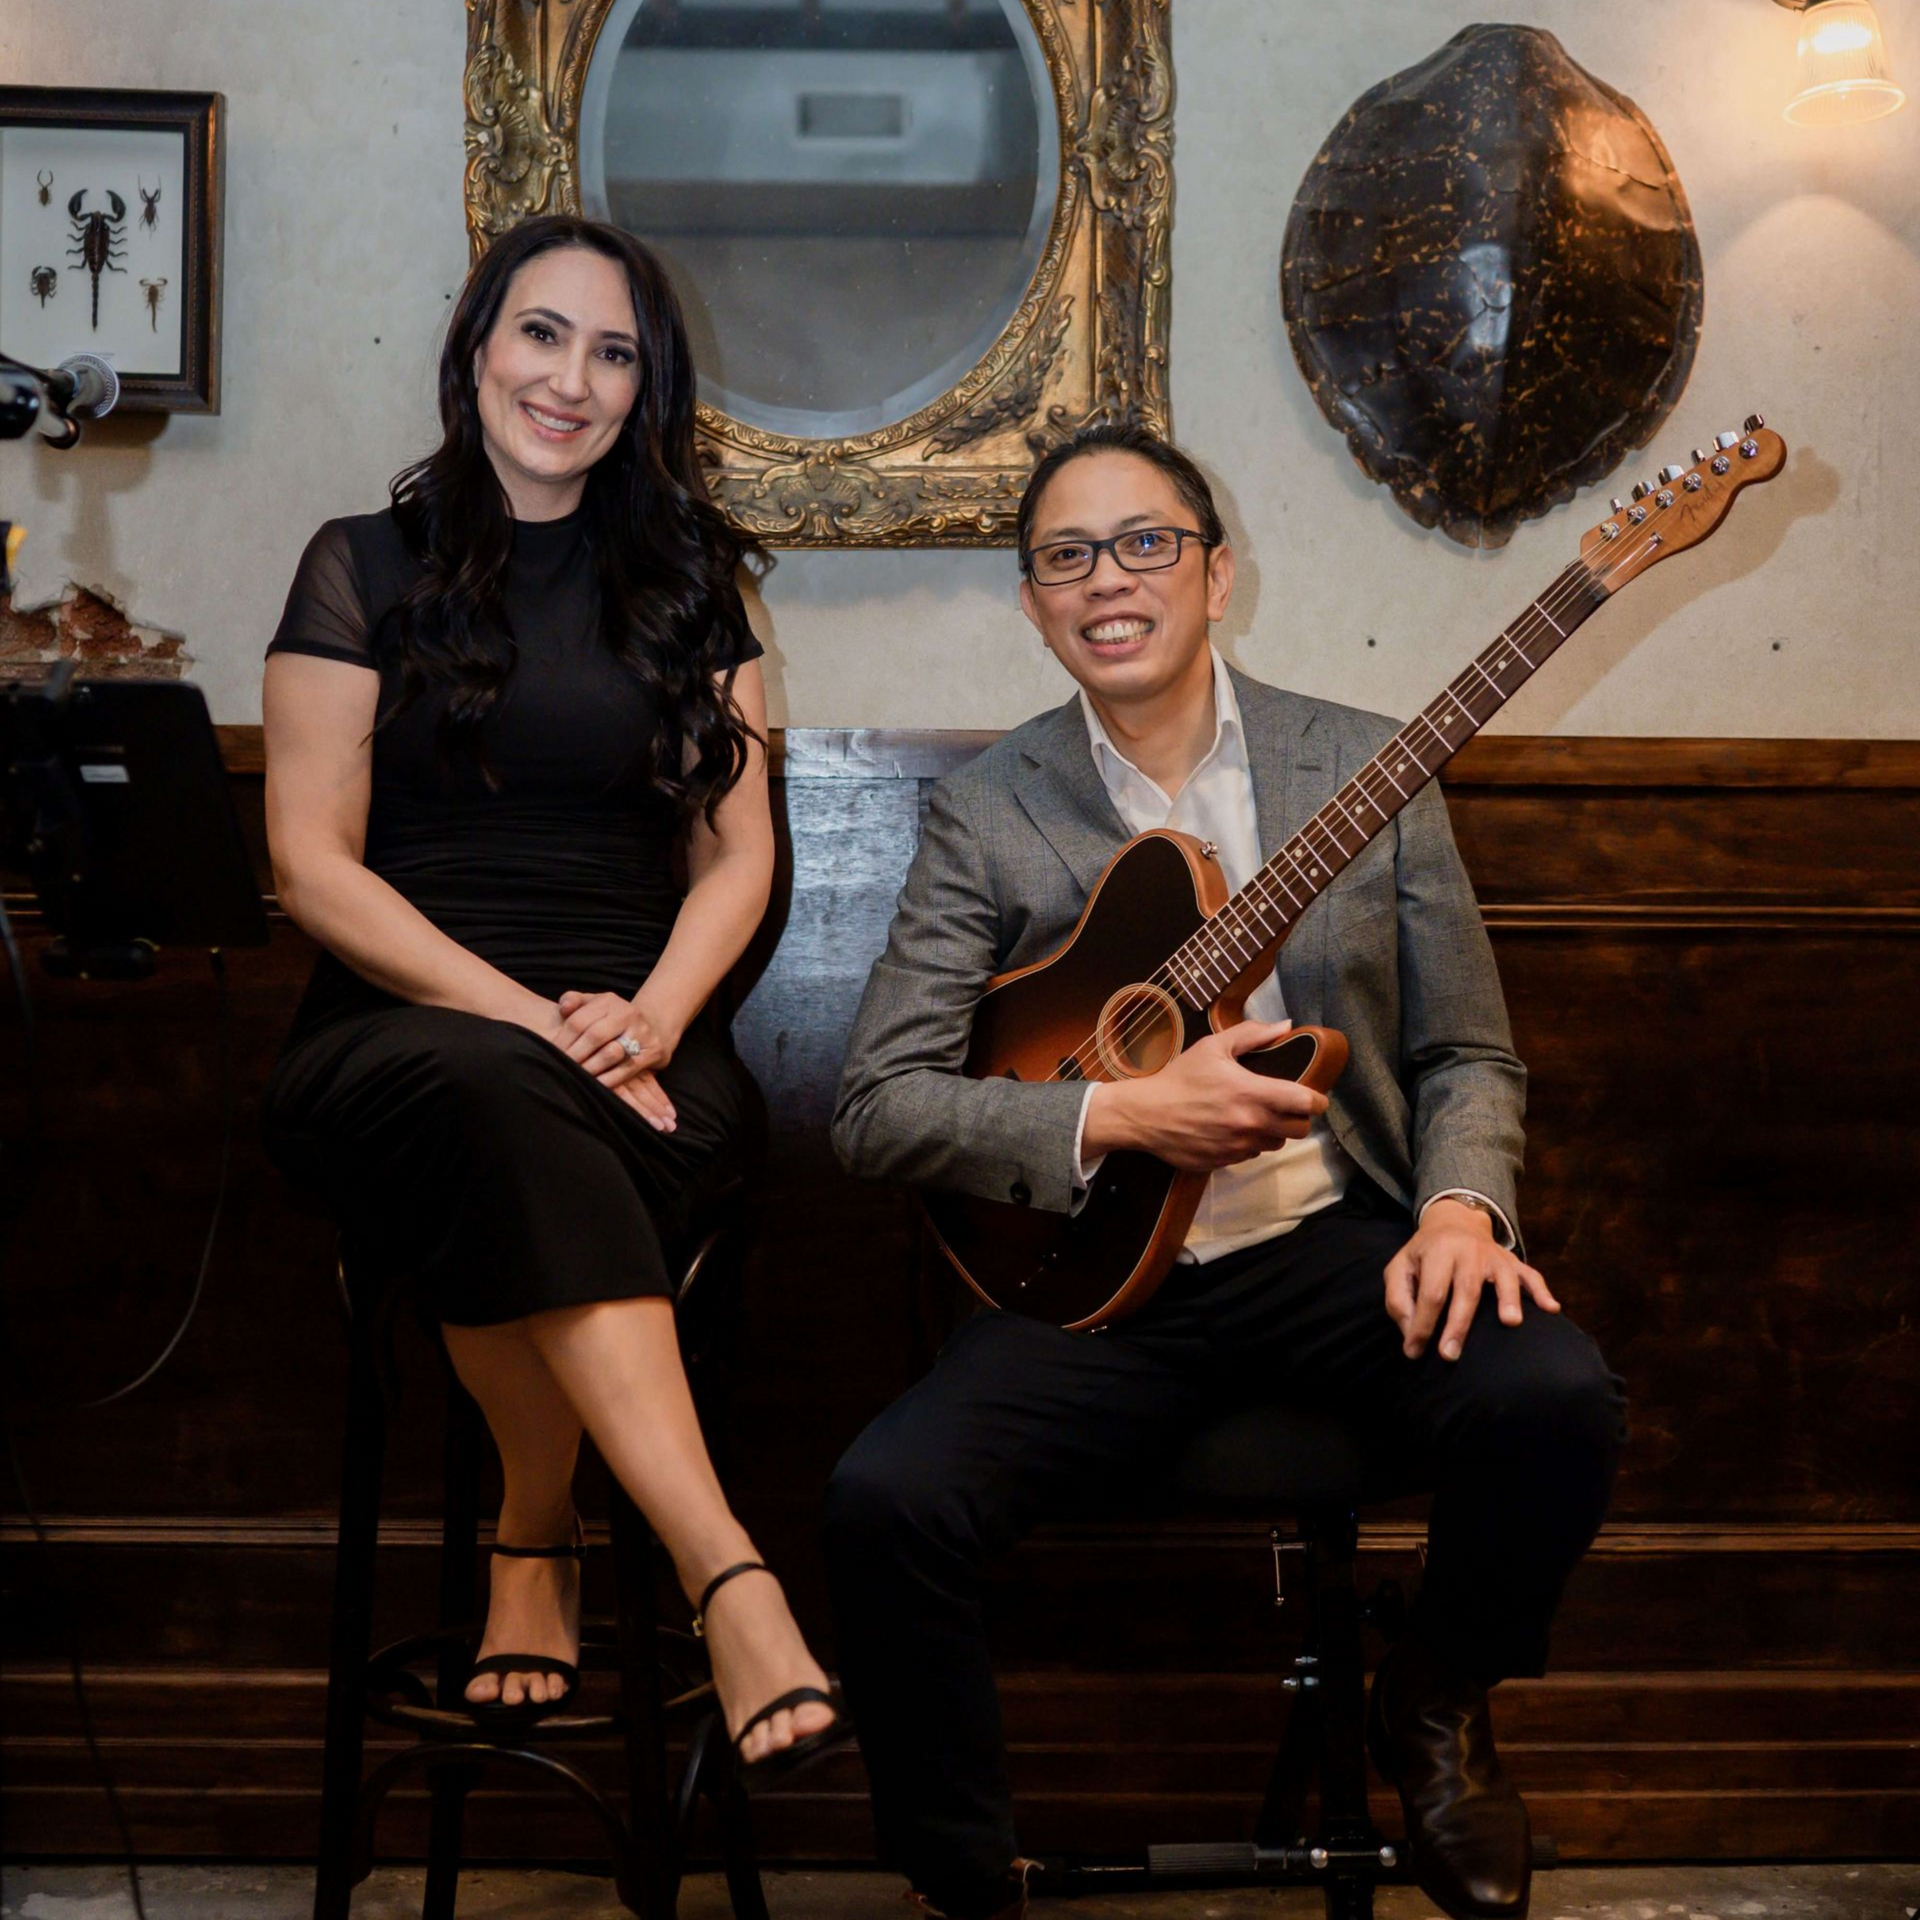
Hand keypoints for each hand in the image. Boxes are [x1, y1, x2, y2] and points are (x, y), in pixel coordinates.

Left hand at [553, 990, 678, 1132]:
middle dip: (575, 1055)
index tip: (550, 1054)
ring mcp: (642, 1032)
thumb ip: (573, 1002)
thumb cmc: (610, 1019)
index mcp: (608, 1000)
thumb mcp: (593, 1005)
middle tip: (561, 1069)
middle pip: (595, 1036)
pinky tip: (594, 1086)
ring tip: (575, 1077)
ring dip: (590, 1068)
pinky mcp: (652, 1051)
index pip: (579, 1020)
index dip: (562, 1039)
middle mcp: (627, 1013)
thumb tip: (562, 1008)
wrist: (651, 1027)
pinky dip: (608, 1079)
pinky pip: (626, 1069)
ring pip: (611, 1053)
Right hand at [1082, 1019, 1328, 1172]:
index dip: (1317, 1100)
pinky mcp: (1225, 1162)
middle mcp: (1251, 1124)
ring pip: (1276, 1144)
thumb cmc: (1179, 1077)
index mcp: (1253, 1094)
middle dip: (1298, 1118)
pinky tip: (1231, 1129)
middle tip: (1285, 1106)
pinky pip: (1250, 1154)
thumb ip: (1252, 1034)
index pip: (1306, 1103)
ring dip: (1273, 1132)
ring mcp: (1239, 1147)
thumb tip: (1285, 1026)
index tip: (1312, 1096)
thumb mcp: (1213, 1047)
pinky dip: (1248, 1142)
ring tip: (1255, 1116)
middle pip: (1300, 1130)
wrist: (1145, 1114)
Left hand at [1383, 1198, 1559, 1361]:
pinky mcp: (1512, 1261)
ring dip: (1508, 1299)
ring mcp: (1494, 1255)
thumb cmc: (1424, 1255)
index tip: (1414, 1351)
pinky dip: (1541, 1291)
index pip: (1431, 1293)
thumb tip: (1410, 1332)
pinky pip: (1531, 1275)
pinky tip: (1551, 1309)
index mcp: (1438, 1251)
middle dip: (1458, 1325)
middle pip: (1466, 1290)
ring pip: (1504, 1277)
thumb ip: (1398, 1298)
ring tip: (1511, 1322)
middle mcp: (1468, 1251)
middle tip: (1449, 1355)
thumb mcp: (1400, 1268)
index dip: (1422, 1324)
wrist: (1454, 1221)